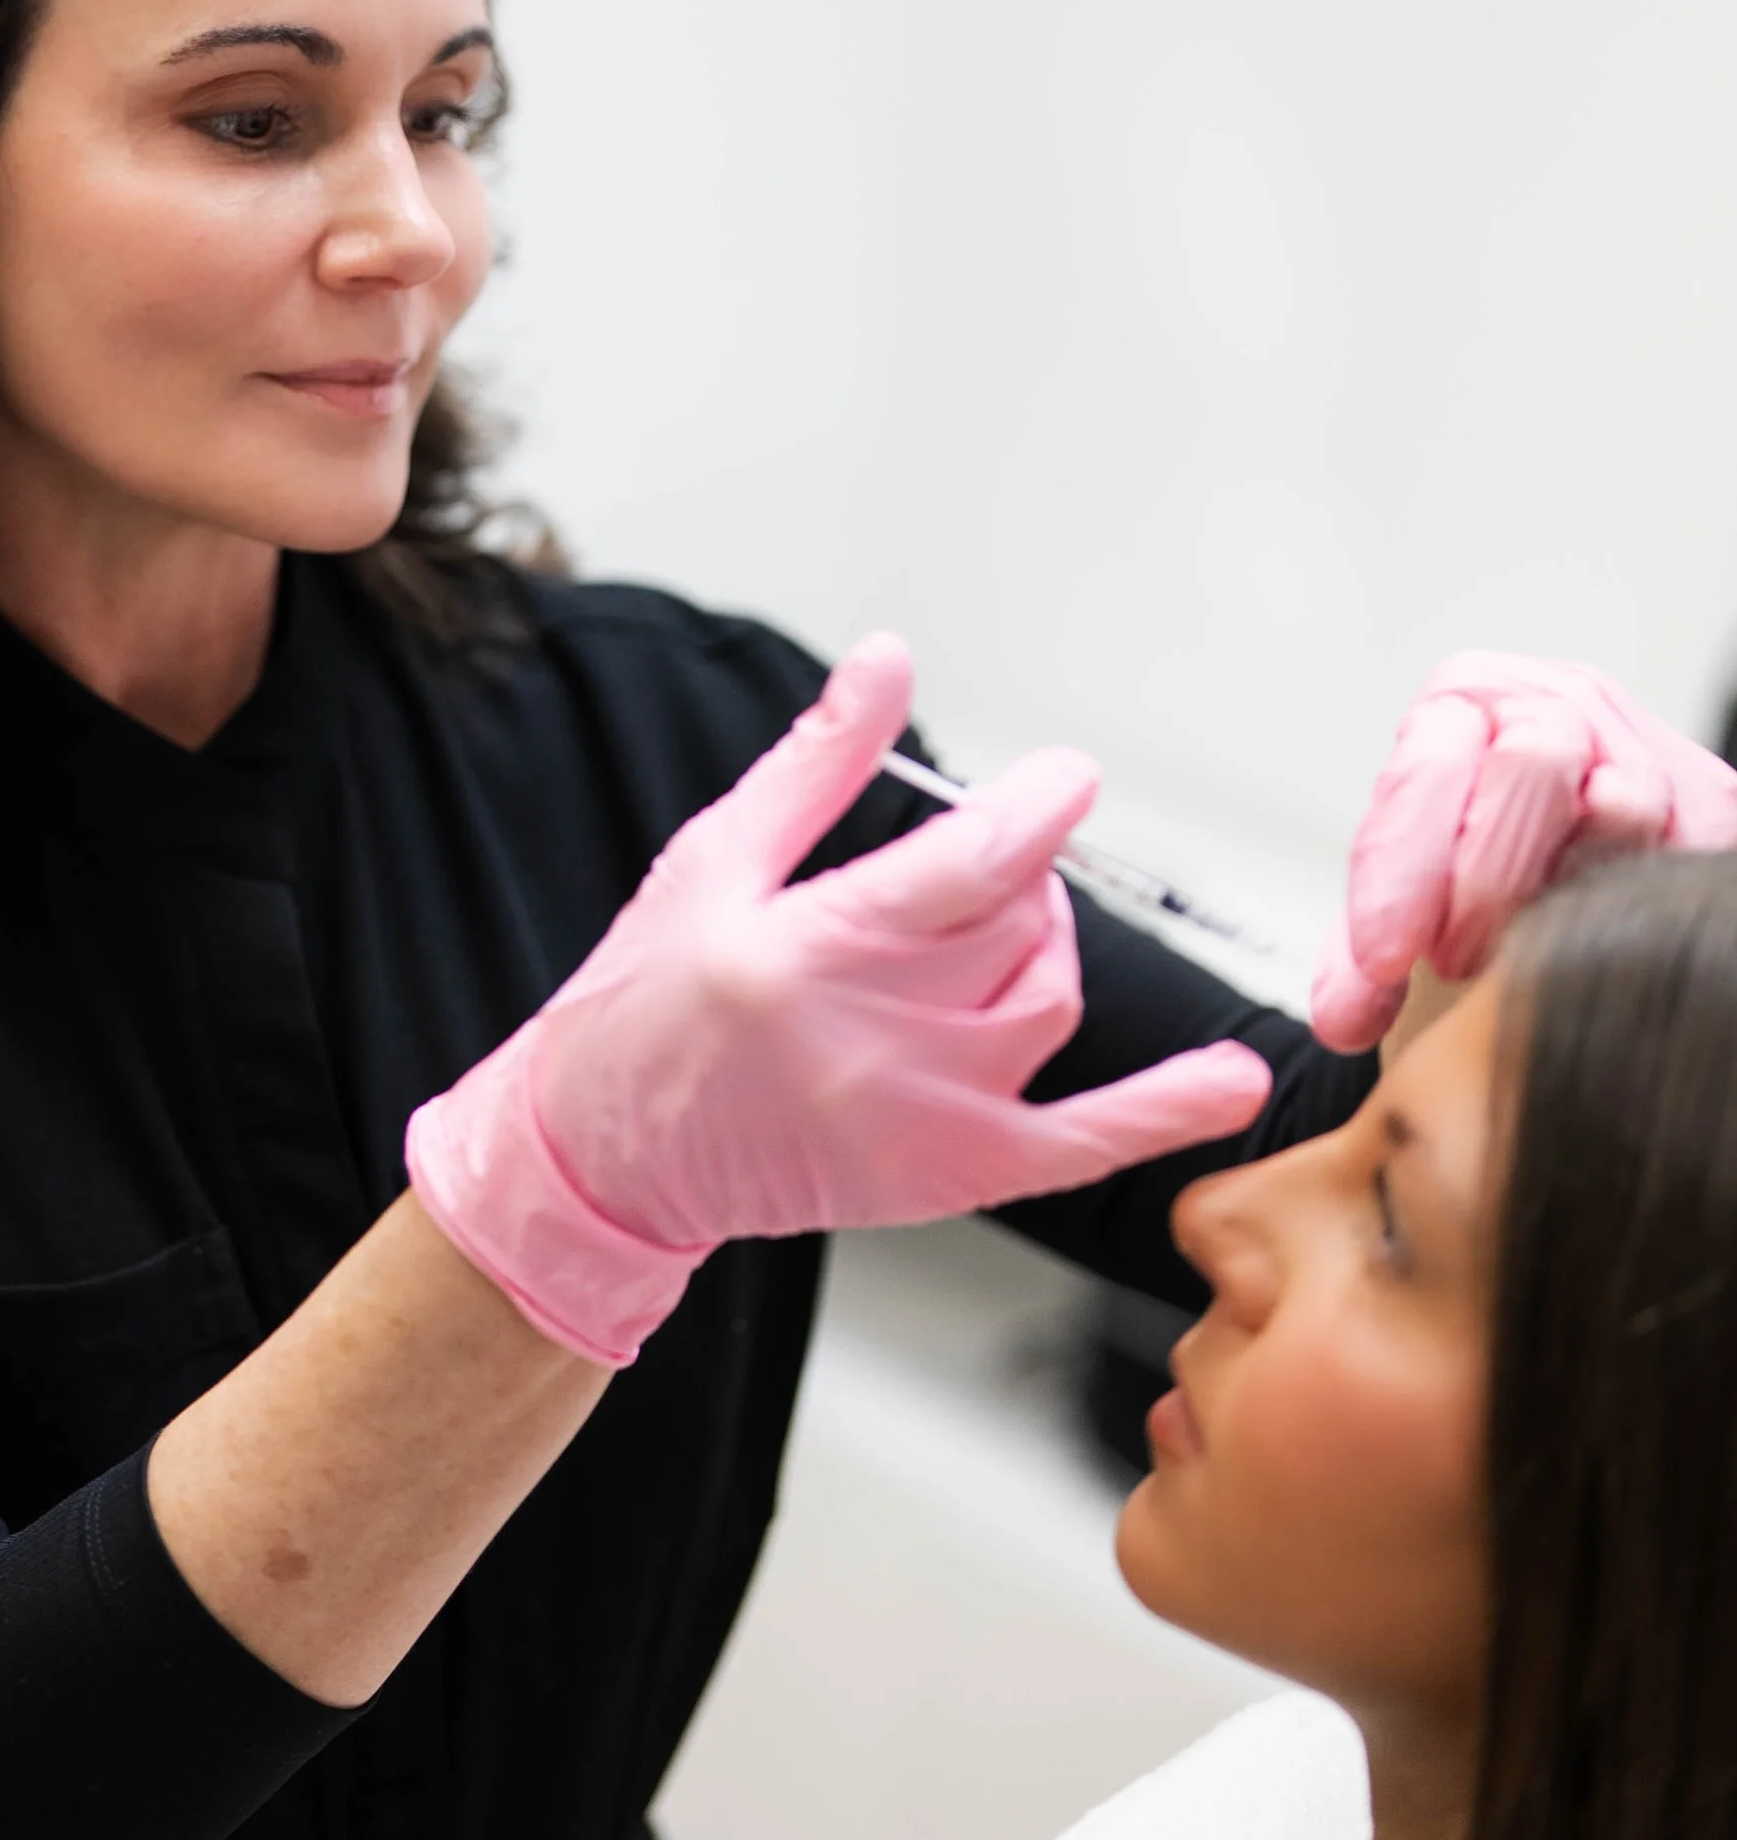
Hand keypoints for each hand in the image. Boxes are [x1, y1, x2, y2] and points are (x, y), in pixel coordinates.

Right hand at [404, 636, 1272, 1364]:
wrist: (606, 1155)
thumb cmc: (648, 1000)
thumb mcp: (712, 860)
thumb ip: (815, 764)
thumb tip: (887, 661)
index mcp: (806, 951)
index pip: (968, 868)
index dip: (1036, 812)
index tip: (1066, 779)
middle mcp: (871, 1041)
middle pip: (1012, 927)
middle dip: (1010, 876)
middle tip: (970, 868)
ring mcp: (916, 1120)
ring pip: (1044, 1004)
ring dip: (1041, 948)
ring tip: (995, 931)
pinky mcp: (943, 1177)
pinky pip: (1079, 1144)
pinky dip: (1165, 1112)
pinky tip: (1233, 1081)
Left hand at [1312, 652, 1736, 1051]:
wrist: (1560, 842)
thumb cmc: (1467, 865)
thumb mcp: (1404, 902)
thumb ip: (1362, 962)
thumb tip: (1342, 1020)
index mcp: (1462, 703)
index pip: (1426, 768)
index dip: (1400, 869)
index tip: (1382, 959)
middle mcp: (1556, 701)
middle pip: (1530, 764)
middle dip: (1484, 879)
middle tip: (1453, 964)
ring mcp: (1640, 742)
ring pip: (1624, 803)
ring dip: (1565, 894)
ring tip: (1517, 961)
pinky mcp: (1708, 795)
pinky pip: (1686, 845)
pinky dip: (1637, 903)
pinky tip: (1591, 948)